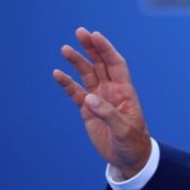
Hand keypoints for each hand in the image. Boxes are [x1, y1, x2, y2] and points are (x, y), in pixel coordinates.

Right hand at [53, 27, 151, 178]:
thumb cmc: (132, 142)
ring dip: (77, 62)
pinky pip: (76, 93)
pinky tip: (57, 74)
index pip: (115, 64)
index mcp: (125, 91)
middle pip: (100, 64)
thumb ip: (108, 114)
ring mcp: (99, 99)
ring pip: (87, 75)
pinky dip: (67, 83)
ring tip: (65, 48)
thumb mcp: (124, 129)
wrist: (128, 157)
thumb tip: (90, 99)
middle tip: (79, 32)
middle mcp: (111, 91)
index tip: (95, 35)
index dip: (106, 49)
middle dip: (91, 48)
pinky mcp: (88, 110)